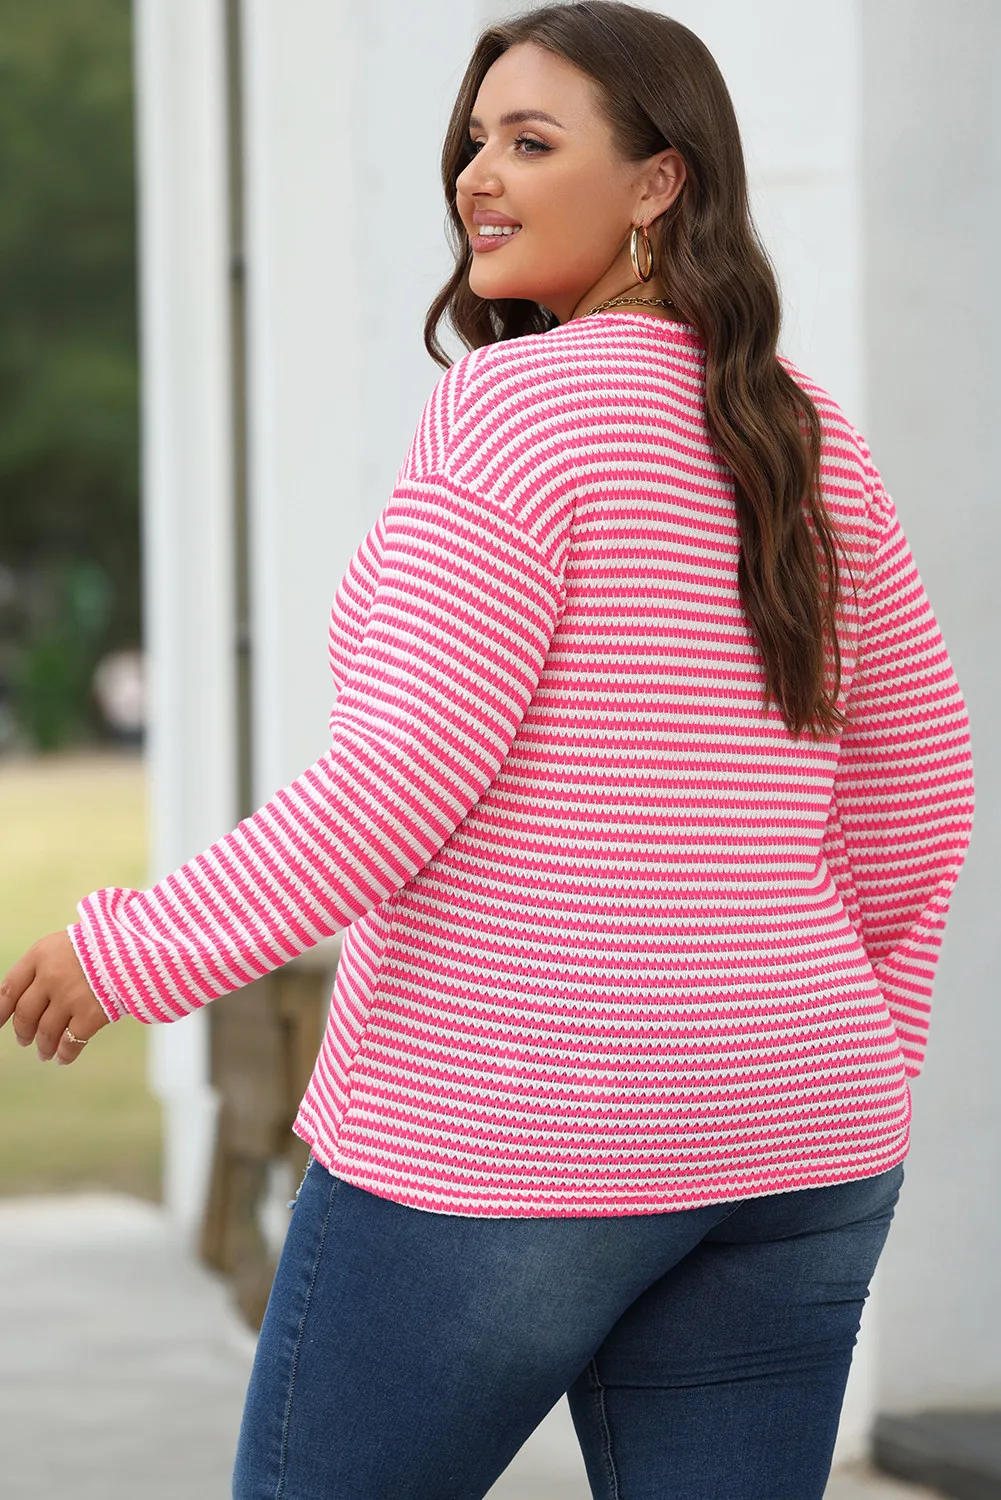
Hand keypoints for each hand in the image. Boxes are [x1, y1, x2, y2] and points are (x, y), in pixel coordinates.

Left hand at [0, 932, 108, 1064]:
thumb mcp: (69, 942)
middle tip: (24, 1040)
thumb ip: (47, 964)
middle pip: (25, 1014)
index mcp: (41, 955)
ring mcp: (70, 997)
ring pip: (45, 1032)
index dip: (1, 1010)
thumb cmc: (106, 942)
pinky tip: (63, 1058)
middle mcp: (50, 977)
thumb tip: (30, 995)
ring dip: (43, 1046)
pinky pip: (71, 1042)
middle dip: (23, 1031)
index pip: (9, 988)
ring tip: (44, 1053)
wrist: (140, 944)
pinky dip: (65, 1054)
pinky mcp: (91, 1015)